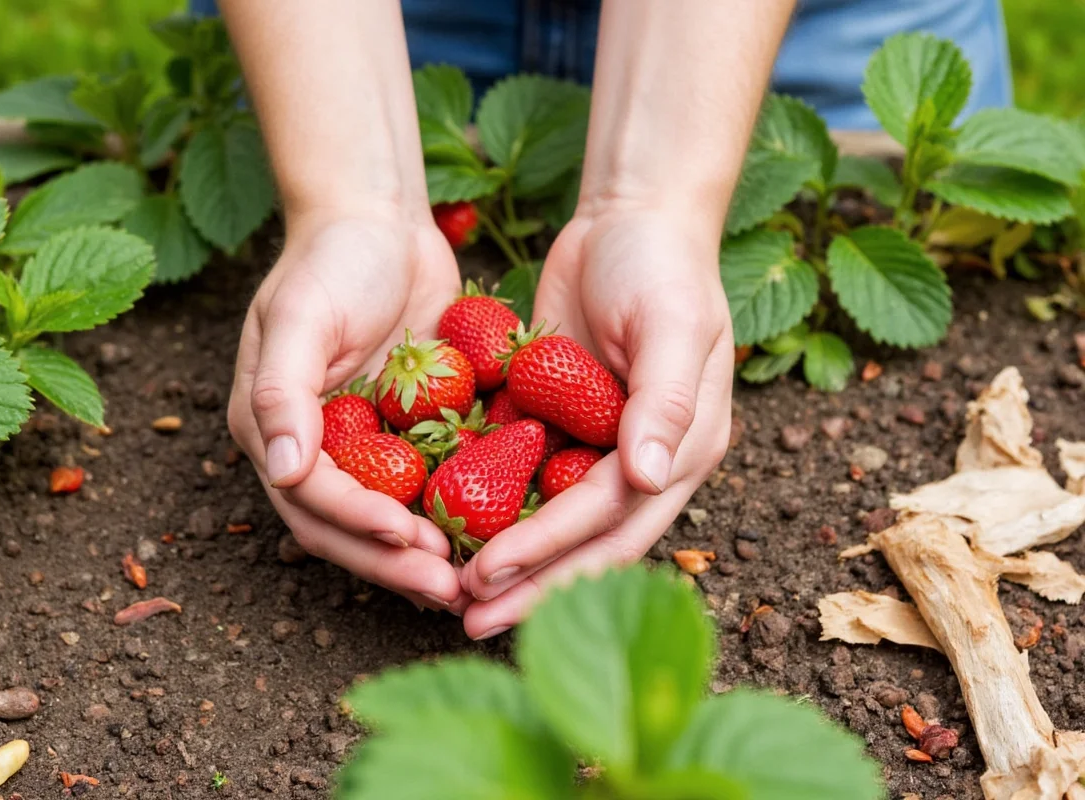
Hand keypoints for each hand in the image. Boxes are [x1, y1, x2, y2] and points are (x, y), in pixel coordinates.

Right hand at [228, 209, 467, 610]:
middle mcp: (318, 450)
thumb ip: (282, 391)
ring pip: (395, 518)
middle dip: (398, 561)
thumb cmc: (332, 257)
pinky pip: (435, 483)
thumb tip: (281, 468)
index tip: (407, 537)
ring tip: (477, 582)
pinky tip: (503, 534)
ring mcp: (368, 446)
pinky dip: (463, 512)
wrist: (383, 220)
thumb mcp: (300, 315)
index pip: (312, 499)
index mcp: (276, 430)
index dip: (358, 525)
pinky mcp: (413, 434)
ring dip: (430, 553)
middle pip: (352, 528)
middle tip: (451, 589)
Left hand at [460, 208, 734, 637]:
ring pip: (548, 518)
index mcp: (680, 450)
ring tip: (450, 592)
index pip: (609, 518)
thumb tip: (648, 477)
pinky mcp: (561, 422)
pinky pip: (523, 473)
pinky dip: (489, 502)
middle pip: (580, 540)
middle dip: (526, 582)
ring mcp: (599, 444)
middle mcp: (642, 461)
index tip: (489, 578)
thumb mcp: (674, 323)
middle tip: (464, 617)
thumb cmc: (661, 264)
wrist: (629, 217)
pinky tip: (442, 526)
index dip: (551, 553)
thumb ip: (666, 399)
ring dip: (505, 555)